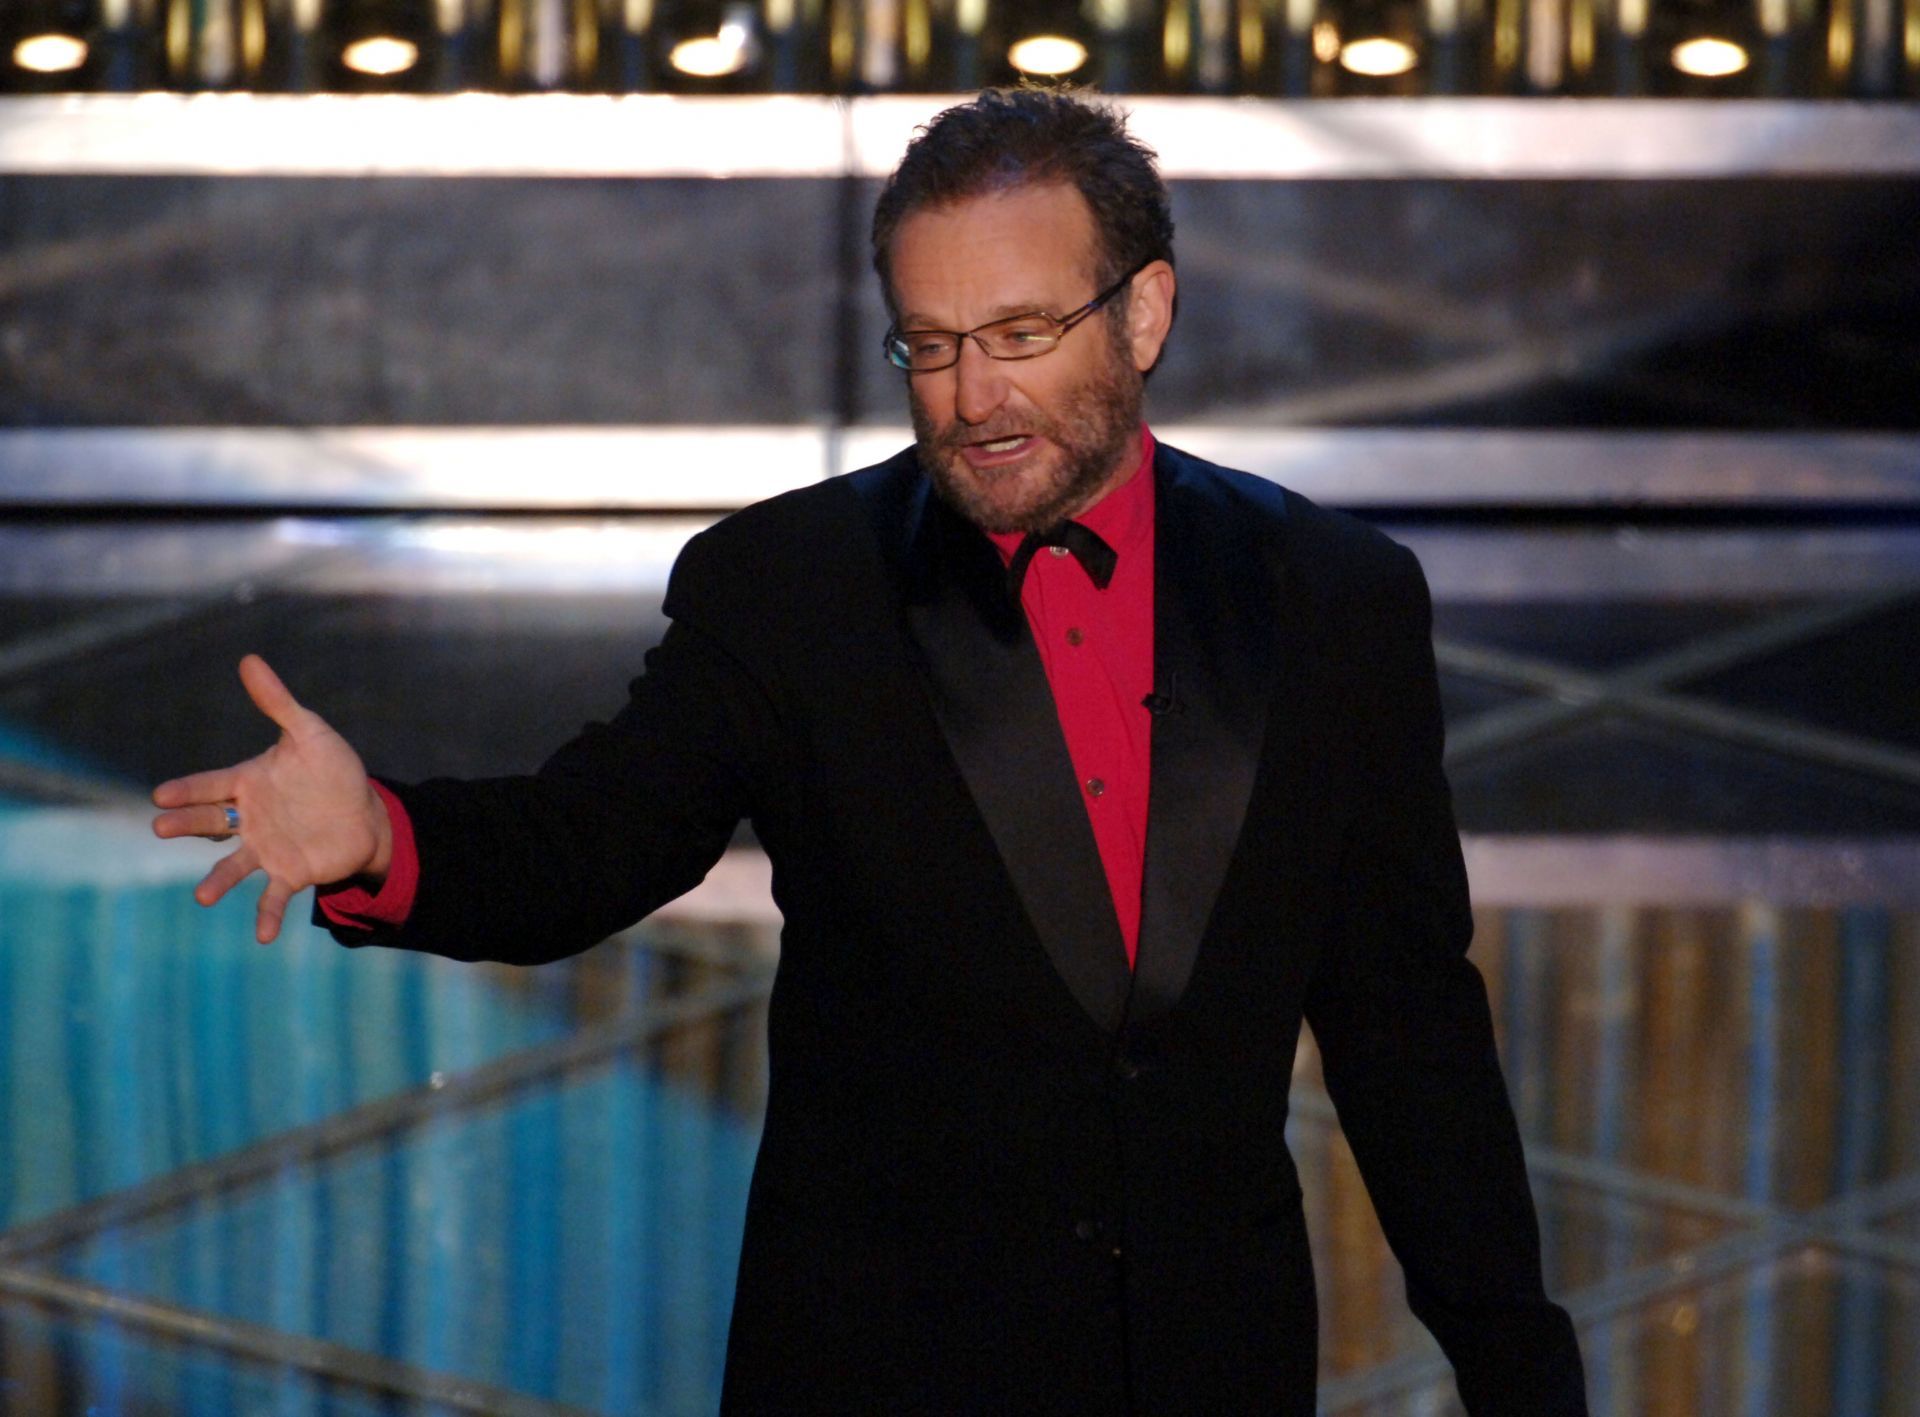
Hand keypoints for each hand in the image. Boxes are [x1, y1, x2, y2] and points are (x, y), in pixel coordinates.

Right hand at [151, 654, 392, 943]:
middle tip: (159, 827)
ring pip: (233, 865)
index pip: (210, 784)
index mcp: (248, 782)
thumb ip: (277, 702)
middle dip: (185, 825)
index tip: (160, 793)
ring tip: (203, 896)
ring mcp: (266, 848)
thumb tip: (248, 659)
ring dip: (217, 880)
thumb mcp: (309, 732)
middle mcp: (249, 818)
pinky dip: (265, 915)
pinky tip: (261, 936)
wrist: (366, 812)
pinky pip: (272, 897)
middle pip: (210, 822)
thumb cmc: (332, 771)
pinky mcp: (290, 873)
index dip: (187, 789)